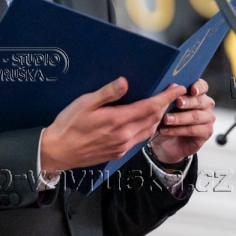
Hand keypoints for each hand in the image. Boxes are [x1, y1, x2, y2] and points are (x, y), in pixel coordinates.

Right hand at [41, 78, 186, 174]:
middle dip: (165, 105)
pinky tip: (145, 121)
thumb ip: (107, 93)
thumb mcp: (84, 103)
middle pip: (154, 119)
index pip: (150, 107)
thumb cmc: (68, 125)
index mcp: (117, 121)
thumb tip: (124, 82)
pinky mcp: (118, 153)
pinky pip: (140, 139)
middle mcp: (124, 136)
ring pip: (149, 131)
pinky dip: (148, 128)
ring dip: (158, 117)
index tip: (177, 88)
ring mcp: (122, 146)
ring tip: (161, 105)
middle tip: (171, 93)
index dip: (165, 97)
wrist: (58, 151)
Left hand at [149, 78, 215, 164]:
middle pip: (199, 101)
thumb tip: (171, 86)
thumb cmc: (167, 119)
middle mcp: (206, 105)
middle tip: (177, 103)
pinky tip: (166, 130)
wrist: (165, 142)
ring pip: (195, 116)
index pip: (202, 86)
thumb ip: (170, 96)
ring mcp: (208, 119)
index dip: (198, 87)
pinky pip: (193, 130)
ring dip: (179, 118)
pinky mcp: (206, 132)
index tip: (191, 90)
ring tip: (166, 119)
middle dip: (187, 102)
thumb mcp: (166, 106)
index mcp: (198, 94)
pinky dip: (178, 130)